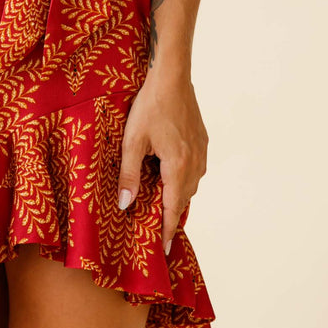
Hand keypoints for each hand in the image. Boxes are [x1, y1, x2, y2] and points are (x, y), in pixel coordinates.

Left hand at [118, 68, 207, 254]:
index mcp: (178, 167)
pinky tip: (171, 177)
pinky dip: (183, 180)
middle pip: (184, 199)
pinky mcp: (202, 140)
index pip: (173, 209)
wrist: (171, 77)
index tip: (163, 250)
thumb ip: (128, 174)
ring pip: (191, 184)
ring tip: (163, 207)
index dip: (167, 230)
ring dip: (178, 197)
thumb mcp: (132, 141)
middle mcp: (195, 163)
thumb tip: (125, 204)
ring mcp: (201, 151)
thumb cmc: (149, 107)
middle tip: (158, 231)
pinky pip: (194, 169)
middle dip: (172, 215)